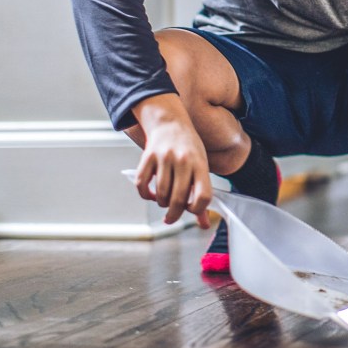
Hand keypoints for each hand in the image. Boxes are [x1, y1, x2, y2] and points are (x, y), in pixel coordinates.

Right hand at [133, 94, 212, 228]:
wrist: (170, 123)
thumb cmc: (189, 149)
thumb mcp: (200, 167)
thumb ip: (201, 195)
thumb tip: (205, 225)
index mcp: (200, 164)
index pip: (203, 196)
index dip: (197, 209)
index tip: (191, 209)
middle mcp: (183, 160)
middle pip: (179, 199)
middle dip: (174, 214)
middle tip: (171, 218)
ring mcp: (164, 158)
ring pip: (161, 194)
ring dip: (161, 204)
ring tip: (164, 201)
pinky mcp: (147, 157)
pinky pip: (142, 185)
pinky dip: (146, 195)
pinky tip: (151, 194)